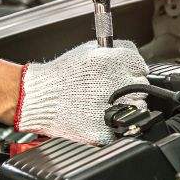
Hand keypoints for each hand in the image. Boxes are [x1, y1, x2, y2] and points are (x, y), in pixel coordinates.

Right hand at [14, 40, 148, 145]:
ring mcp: (110, 108)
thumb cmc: (61, 75)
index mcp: (111, 62)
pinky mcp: (104, 130)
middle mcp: (114, 84)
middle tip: (114, 90)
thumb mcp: (89, 50)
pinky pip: (122, 127)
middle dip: (131, 87)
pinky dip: (114, 123)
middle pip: (141, 87)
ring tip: (107, 103)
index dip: (133, 70)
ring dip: (127, 105)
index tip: (126, 74)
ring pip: (137, 108)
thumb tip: (137, 58)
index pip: (141, 66)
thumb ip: (118, 49)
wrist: (38, 98)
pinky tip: (101, 116)